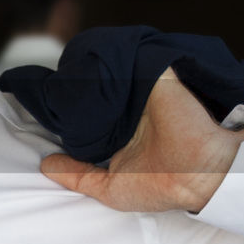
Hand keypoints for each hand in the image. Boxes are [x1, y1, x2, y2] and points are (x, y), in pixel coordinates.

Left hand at [40, 68, 243, 212]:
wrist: (201, 171)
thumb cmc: (160, 186)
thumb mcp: (110, 188)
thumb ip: (78, 176)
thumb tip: (45, 164)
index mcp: (124, 134)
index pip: (90, 118)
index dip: (69, 115)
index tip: (43, 110)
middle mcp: (132, 111)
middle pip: (97, 93)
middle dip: (73, 91)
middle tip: (46, 86)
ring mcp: (143, 91)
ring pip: (110, 73)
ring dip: (90, 71)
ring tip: (61, 69)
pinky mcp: (156, 73)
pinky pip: (128, 55)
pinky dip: (109, 54)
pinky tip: (85, 58)